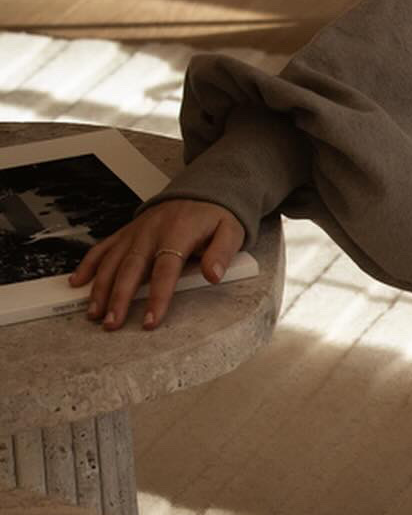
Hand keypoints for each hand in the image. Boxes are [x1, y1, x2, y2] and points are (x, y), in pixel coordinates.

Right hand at [69, 199, 244, 330]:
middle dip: (119, 297)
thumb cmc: (215, 216)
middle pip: (131, 268)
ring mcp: (136, 232)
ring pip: (112, 261)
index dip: (158, 296)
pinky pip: (103, 248)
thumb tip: (214, 275)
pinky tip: (77, 282)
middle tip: (112, 323)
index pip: (166, 269)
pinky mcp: (127, 232)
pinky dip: (88, 264)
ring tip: (94, 313)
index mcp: (178, 233)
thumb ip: (222, 253)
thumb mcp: (231, 230)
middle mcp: (151, 232)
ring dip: (100, 287)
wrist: (202, 190)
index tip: (150, 320)